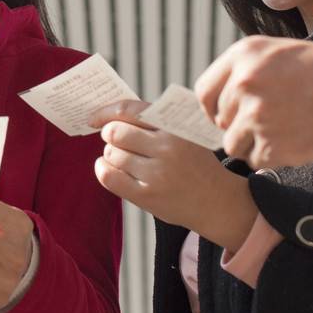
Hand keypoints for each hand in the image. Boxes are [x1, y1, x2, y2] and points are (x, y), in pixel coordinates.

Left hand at [92, 99, 255, 246]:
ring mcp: (157, 173)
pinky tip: (109, 169)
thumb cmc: (194, 163)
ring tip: (121, 157)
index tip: (94, 118)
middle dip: (110, 134)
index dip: (106, 112)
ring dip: (110, 154)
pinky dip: (103, 169)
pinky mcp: (147, 196)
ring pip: (112, 154)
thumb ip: (155, 121)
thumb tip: (110, 114)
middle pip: (116, 132)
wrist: (217, 202)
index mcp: (175, 127)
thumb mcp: (185, 134)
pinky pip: (109, 177)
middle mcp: (167, 148)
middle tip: (115, 140)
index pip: (130, 110)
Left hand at [196, 36, 312, 167]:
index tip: (227, 117)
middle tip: (270, 125)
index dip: (215, 108)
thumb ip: (246, 72)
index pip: (204, 91)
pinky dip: (273, 158)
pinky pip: (257, 161)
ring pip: (234, 144)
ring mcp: (256, 114)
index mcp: (243, 55)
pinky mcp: (273, 144)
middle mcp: (243, 82)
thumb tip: (220, 103)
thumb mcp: (280, 53)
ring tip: (285, 134)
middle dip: (239, 127)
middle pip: (220, 120)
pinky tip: (296, 143)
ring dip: (254, 145)